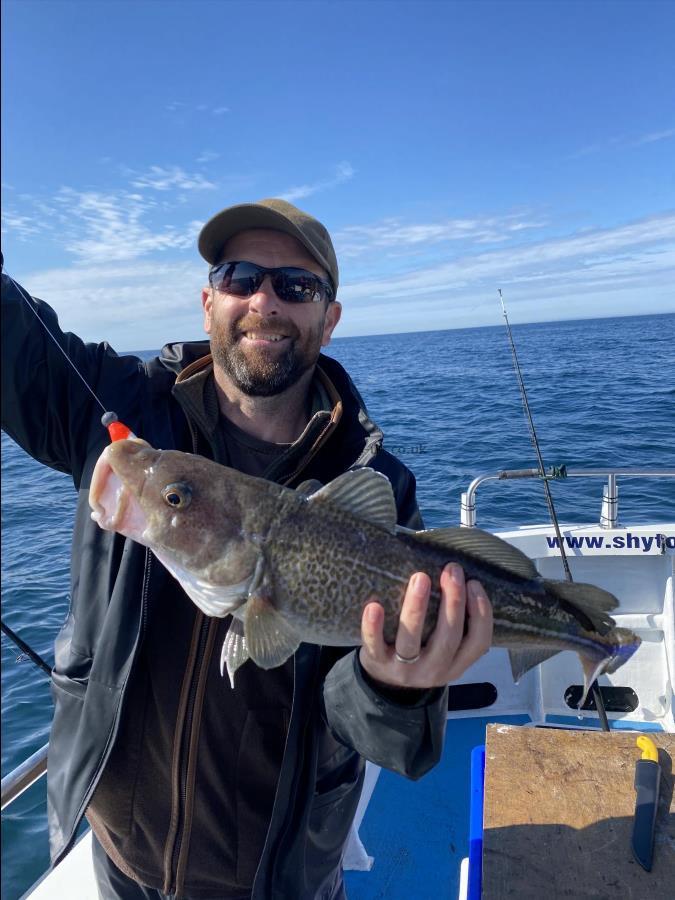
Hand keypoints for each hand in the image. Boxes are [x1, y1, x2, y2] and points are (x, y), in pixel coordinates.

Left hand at [358, 563, 492, 688]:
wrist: (385, 686)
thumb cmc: (422, 652)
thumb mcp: (445, 649)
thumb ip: (455, 623)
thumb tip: (459, 578)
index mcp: (457, 663)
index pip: (479, 641)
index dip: (481, 612)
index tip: (474, 582)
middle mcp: (434, 669)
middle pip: (448, 638)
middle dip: (453, 602)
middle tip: (452, 570)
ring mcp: (405, 670)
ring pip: (411, 640)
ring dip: (416, 608)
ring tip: (420, 578)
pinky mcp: (377, 663)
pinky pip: (375, 645)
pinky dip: (373, 627)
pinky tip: (374, 606)